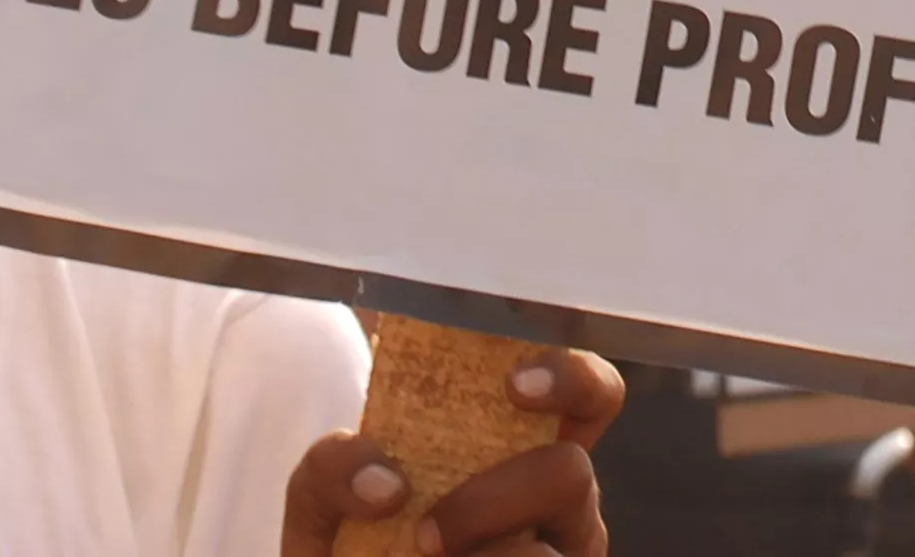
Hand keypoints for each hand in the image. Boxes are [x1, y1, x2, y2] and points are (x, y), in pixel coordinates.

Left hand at [281, 343, 627, 556]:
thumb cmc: (350, 542)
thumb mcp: (324, 500)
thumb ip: (333, 467)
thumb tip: (387, 484)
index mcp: (522, 449)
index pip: (590, 393)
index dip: (572, 376)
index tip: (515, 386)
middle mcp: (557, 504)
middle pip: (570, 473)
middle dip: (491, 501)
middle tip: (425, 534)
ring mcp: (560, 554)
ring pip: (544, 555)